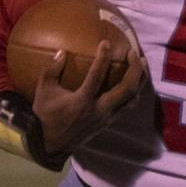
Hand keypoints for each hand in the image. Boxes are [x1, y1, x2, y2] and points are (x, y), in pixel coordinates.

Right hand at [32, 42, 144, 156]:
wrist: (50, 144)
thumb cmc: (46, 115)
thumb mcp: (43, 91)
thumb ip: (51, 70)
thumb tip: (62, 52)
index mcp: (83, 101)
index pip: (97, 75)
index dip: (103, 57)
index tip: (106, 43)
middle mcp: (100, 110)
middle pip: (127, 89)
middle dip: (135, 69)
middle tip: (133, 53)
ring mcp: (108, 118)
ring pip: (132, 99)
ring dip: (140, 81)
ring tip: (142, 65)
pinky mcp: (110, 122)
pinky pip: (128, 106)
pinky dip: (134, 93)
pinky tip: (134, 82)